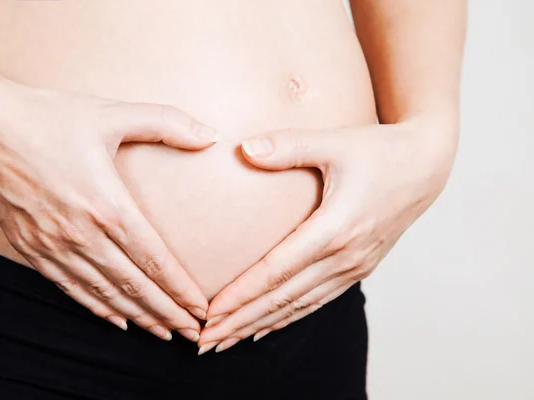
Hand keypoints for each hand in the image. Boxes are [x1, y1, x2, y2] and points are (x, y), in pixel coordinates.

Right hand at [0, 81, 218, 341]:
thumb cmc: (49, 118)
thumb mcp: (113, 113)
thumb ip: (167, 123)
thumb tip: (210, 134)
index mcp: (106, 205)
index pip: (153, 260)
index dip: (180, 289)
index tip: (200, 309)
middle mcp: (81, 233)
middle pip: (133, 286)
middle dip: (166, 313)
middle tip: (190, 333)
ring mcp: (53, 245)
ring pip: (103, 293)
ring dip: (136, 316)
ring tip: (161, 332)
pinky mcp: (30, 248)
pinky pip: (69, 288)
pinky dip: (95, 307)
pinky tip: (115, 319)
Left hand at [197, 120, 457, 353]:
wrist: (425, 166)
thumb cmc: (379, 151)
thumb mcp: (335, 142)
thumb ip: (289, 145)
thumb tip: (245, 149)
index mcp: (336, 228)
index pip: (276, 271)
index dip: (241, 295)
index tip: (209, 313)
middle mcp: (345, 256)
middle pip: (283, 298)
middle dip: (241, 321)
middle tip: (204, 342)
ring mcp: (354, 267)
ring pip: (299, 306)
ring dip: (260, 325)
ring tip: (227, 341)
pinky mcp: (358, 268)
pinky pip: (318, 301)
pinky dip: (289, 318)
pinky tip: (266, 327)